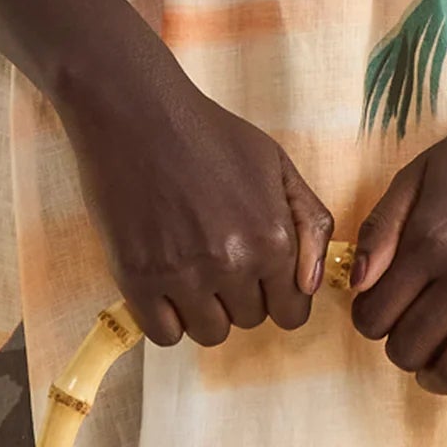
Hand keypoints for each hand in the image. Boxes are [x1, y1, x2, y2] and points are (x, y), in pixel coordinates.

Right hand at [59, 45, 333, 346]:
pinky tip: (162, 285)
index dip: (277, 296)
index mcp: (272, 239)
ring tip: (189, 269)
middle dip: (239, 297)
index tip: (258, 276)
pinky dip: (165, 319)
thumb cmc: (208, 134)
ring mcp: (184, 275)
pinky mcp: (138, 279)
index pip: (292, 312)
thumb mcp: (277, 166)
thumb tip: (312, 285)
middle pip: (250, 322)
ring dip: (203, 311)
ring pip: (209, 334)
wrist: (134, 112)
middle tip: (215, 256)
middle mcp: (233, 263)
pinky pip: (165, 335)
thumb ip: (310, 224)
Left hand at [348, 99, 446, 393]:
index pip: (374, 319)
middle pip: (410, 352)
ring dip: (438, 373)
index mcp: (429, 243)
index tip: (382, 310)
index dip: (369, 320)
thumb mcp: (415, 176)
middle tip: (412, 328)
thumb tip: (357, 285)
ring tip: (440, 355)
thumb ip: (379, 230)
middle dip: (400, 346)